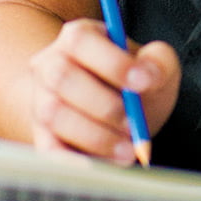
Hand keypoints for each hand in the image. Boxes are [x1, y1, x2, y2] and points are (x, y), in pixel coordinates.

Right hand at [29, 18, 180, 164]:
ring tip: (128, 149)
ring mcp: (41, 101)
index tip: (143, 83)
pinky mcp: (43, 136)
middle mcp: (50, 65)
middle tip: (135, 125)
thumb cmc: (134, 85)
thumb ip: (159, 62)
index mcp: (77, 38)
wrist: (112, 113)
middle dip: (104, 105)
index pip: (80, 41)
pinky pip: (49, 149)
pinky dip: (78, 160)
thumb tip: (148, 75)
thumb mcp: (155, 65)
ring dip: (96, 136)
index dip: (112, 62)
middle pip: (61, 76)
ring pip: (53, 114)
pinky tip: (108, 163)